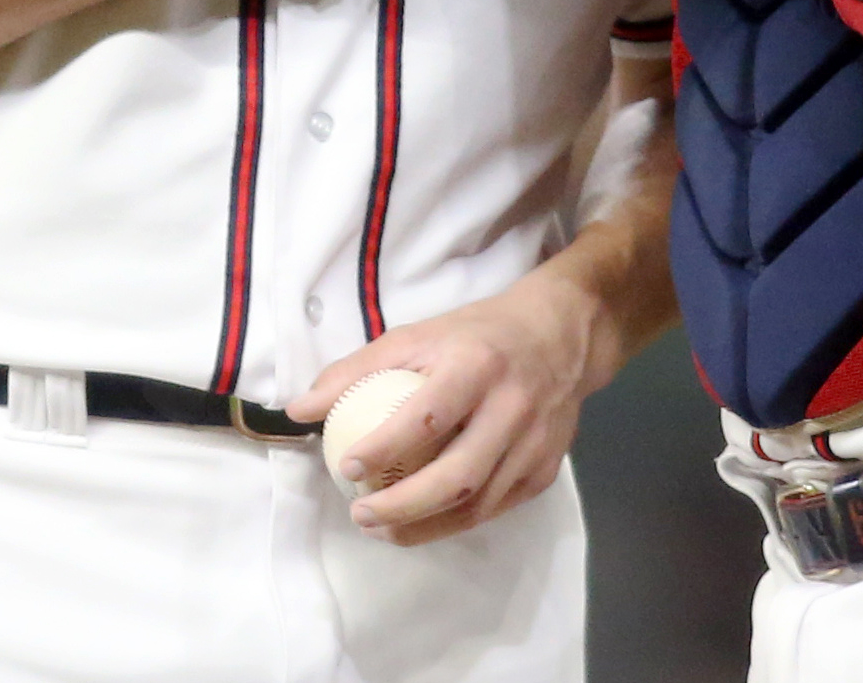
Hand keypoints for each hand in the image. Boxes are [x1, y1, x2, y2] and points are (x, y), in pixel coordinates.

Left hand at [285, 269, 609, 546]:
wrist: (563, 336)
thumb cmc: (478, 335)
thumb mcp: (417, 335)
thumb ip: (356, 371)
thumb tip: (299, 410)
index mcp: (477, 365)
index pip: (428, 416)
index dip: (384, 448)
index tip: (346, 467)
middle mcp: (512, 407)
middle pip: (458, 476)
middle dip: (403, 507)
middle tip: (360, 515)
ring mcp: (535, 443)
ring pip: (478, 504)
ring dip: (424, 526)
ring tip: (381, 527)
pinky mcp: (546, 470)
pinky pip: (496, 509)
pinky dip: (455, 522)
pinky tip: (424, 521)